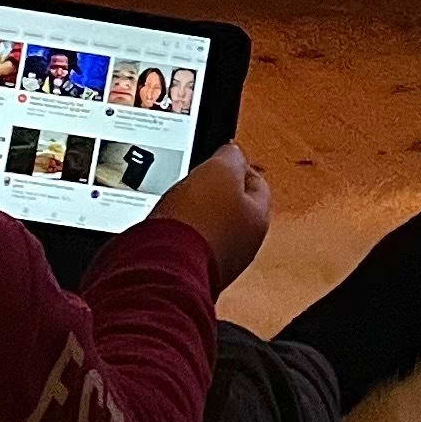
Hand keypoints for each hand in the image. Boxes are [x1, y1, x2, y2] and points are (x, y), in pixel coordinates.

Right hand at [150, 141, 271, 285]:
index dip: (237, 164)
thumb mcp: (220, 170)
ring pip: (206, 225)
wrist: (163, 267)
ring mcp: (215, 260)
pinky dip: (175, 232)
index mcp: (258, 219)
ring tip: (175, 202)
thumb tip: (233, 151)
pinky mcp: (189, 270)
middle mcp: (241, 245)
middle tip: (195, 177)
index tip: (221, 155)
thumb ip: (231, 156)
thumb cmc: (197, 223)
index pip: (256, 182)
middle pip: (230, 206)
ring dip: (191, 212)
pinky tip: (162, 226)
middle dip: (212, 189)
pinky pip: (185, 242)